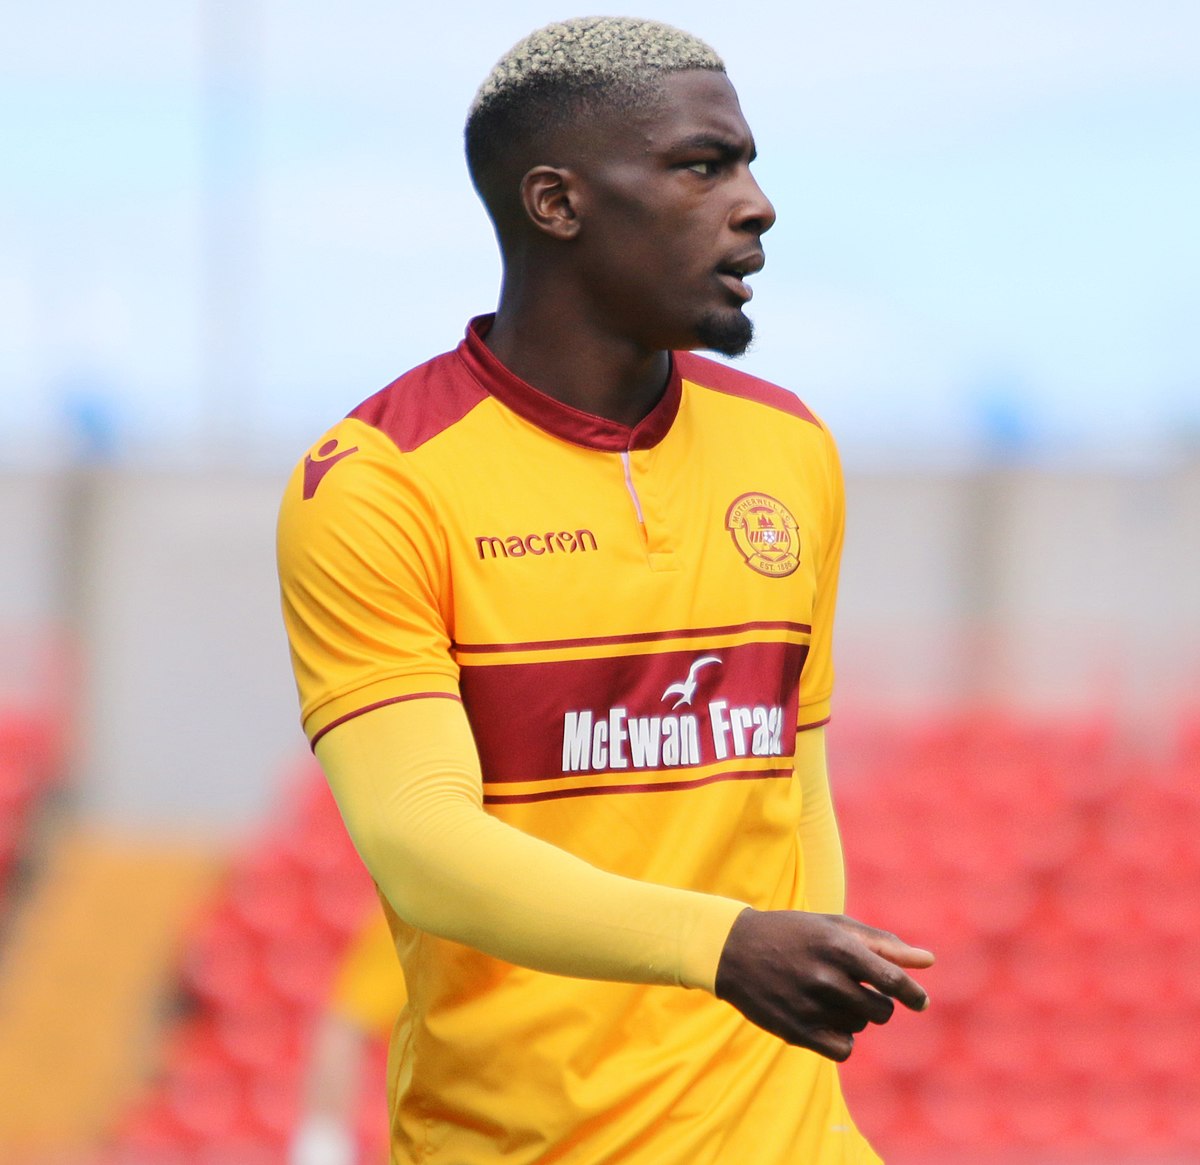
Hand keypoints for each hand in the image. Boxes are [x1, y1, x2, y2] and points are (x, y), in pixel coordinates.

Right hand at [714, 908, 933, 1060]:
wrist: (733, 950)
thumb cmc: (793, 934)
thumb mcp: (834, 927)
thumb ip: (883, 944)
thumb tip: (929, 961)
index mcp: (838, 946)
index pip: (893, 981)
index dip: (913, 995)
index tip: (921, 1002)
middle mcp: (825, 977)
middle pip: (882, 1010)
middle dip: (877, 1002)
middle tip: (854, 989)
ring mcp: (810, 1006)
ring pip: (860, 1027)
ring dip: (854, 1015)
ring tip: (827, 996)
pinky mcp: (796, 1032)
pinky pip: (843, 1050)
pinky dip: (841, 1038)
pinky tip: (824, 1020)